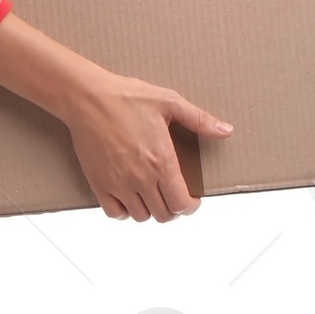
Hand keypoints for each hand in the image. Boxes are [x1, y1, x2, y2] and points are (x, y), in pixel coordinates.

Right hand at [62, 72, 232, 222]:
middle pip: (163, 214)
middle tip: (172, 196)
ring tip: (151, 196)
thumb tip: (226, 130)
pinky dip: (124, 211)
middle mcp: (141, 178)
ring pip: (140, 216)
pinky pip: (114, 213)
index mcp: (162, 161)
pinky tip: (128, 197)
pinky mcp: (98, 183)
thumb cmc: (126, 96)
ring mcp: (118, 183)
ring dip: (149, 210)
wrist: (88, 97)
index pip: (180, 204)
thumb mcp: (169, 101)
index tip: (191, 201)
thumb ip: (199, 119)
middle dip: (172, 209)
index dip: (189, 207)